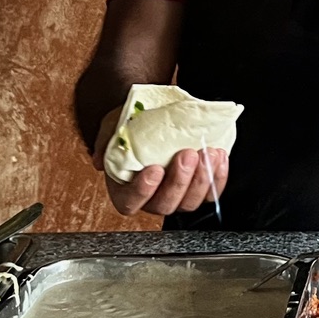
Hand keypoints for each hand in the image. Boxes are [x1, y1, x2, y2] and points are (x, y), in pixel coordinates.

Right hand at [96, 109, 228, 217]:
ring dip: (202, 179)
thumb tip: (100, 158)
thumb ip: (105, 141)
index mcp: (125, 190)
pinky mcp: (198, 188)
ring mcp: (176, 195)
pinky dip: (217, 176)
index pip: (130, 202)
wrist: (152, 113)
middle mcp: (151, 198)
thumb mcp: (112, 126)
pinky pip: (210, 193)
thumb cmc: (130, 125)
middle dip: (179, 181)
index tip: (154, 169)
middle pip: (165, 204)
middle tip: (187, 154)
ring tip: (207, 152)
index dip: (142, 190)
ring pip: (190, 202)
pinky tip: (218, 156)